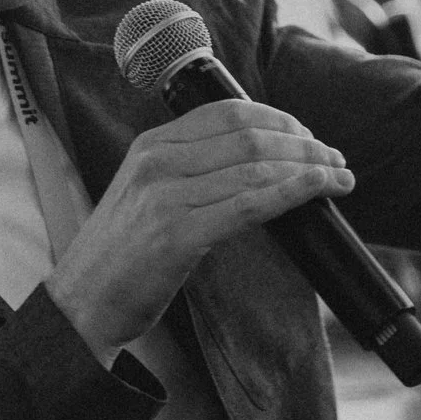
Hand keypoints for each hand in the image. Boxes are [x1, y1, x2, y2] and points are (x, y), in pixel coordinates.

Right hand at [47, 100, 354, 360]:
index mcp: (149, 145)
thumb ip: (187, 172)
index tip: (307, 135)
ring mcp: (166, 196)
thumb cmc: (120, 259)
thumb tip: (254, 165)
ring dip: (309, 167)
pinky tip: (318, 190)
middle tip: (335, 158)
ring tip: (339, 177)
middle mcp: (157, 161)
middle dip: (304, 143)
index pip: (227, 112)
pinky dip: (293, 191)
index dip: (278, 118)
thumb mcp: (146, 196)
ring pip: (256, 166)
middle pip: (249, 135)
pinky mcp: (178, 234)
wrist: (80, 308)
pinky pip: (250, 203)